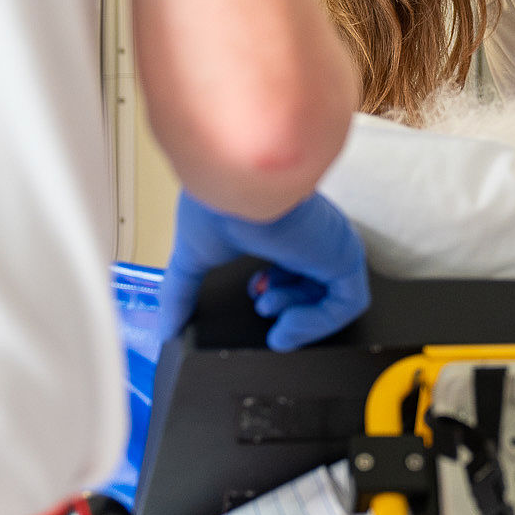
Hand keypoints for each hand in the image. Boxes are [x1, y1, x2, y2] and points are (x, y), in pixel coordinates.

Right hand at [156, 191, 369, 350]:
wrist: (236, 186)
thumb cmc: (217, 202)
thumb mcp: (193, 257)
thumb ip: (180, 294)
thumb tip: (166, 327)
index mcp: (286, 224)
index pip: (297, 262)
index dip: (279, 286)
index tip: (258, 294)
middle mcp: (316, 233)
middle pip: (318, 280)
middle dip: (289, 300)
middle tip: (264, 304)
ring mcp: (333, 245)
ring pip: (336, 295)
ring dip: (300, 317)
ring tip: (270, 311)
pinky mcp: (346, 258)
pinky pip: (348, 304)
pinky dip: (316, 324)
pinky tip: (286, 328)